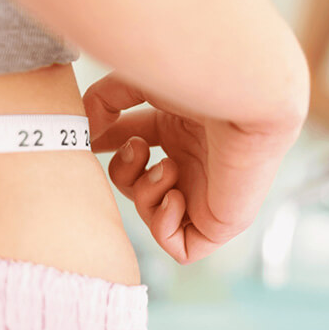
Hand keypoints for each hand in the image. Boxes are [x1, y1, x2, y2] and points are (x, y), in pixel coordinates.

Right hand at [83, 72, 301, 263]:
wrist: (243, 97)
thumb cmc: (199, 82)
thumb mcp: (140, 83)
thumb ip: (105, 101)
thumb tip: (85, 132)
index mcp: (182, 128)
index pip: (137, 146)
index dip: (110, 145)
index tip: (88, 139)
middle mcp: (196, 161)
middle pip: (140, 185)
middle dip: (125, 171)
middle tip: (139, 149)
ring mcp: (210, 193)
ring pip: (156, 216)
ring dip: (146, 195)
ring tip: (167, 169)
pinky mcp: (222, 222)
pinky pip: (182, 247)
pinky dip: (164, 226)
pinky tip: (175, 195)